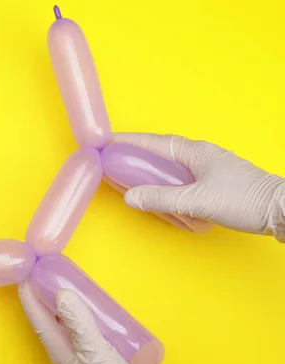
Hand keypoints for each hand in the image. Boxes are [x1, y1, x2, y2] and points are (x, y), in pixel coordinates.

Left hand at [18, 281, 144, 363]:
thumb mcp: (94, 352)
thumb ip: (79, 323)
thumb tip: (62, 293)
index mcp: (56, 346)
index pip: (35, 313)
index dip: (28, 289)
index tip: (26, 268)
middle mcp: (62, 350)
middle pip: (47, 315)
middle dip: (45, 292)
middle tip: (50, 270)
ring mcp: (76, 355)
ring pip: (64, 322)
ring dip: (64, 303)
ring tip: (71, 285)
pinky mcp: (91, 360)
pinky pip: (80, 330)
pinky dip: (81, 316)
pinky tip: (93, 313)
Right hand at [112, 133, 284, 241]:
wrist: (280, 210)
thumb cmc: (243, 200)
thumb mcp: (196, 200)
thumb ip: (161, 198)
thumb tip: (130, 197)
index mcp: (195, 152)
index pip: (155, 142)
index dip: (130, 141)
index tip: (108, 142)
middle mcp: (201, 155)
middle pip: (161, 150)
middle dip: (137, 153)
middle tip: (115, 160)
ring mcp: (209, 167)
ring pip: (172, 163)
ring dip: (151, 167)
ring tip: (132, 176)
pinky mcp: (215, 181)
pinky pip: (181, 175)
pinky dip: (165, 179)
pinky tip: (161, 191)